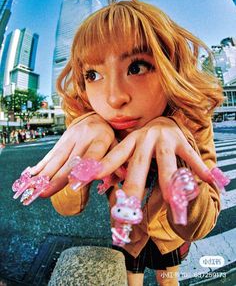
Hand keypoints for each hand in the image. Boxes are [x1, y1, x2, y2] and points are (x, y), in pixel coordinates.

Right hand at [30, 114, 115, 196]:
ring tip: (35, 188)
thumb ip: (117, 163)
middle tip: (45, 192)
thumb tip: (119, 179)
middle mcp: (84, 136)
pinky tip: (32, 175)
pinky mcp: (62, 139)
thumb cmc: (110, 137)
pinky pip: (51, 154)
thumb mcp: (118, 146)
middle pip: (70, 160)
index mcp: (102, 138)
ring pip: (57, 157)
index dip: (83, 169)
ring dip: (45, 174)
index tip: (73, 184)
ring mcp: (71, 137)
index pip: (92, 155)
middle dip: (57, 178)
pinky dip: (41, 165)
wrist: (96, 116)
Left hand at [97, 117, 212, 200]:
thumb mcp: (132, 152)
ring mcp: (164, 139)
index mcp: (130, 142)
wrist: (165, 121)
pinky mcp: (181, 140)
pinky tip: (208, 178)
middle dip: (134, 186)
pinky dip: (198, 167)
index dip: (103, 166)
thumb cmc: (145, 143)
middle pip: (138, 164)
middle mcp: (145, 138)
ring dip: (168, 180)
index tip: (90, 176)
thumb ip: (121, 168)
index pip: (115, 156)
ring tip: (171, 199)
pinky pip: (189, 155)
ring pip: (165, 161)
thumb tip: (103, 187)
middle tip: (128, 207)